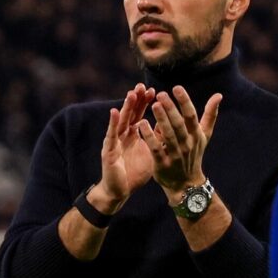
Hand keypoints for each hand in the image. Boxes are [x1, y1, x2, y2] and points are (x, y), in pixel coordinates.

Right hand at [92, 83, 155, 211]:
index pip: (139, 115)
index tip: (154, 90)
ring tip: (131, 94)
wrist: (120, 191)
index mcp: (132, 135)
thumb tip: (168, 126)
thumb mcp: (150, 153)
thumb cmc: (134, 173)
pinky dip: (112, 123)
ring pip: (121, 121)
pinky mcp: (109, 151)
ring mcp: (114, 142)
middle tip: (142, 86)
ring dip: (125, 107)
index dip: (145, 103)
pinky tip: (114, 112)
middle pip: (130, 114)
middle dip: (136, 100)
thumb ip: (156, 139)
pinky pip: (111, 135)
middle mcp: (122, 135)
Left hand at [137, 86, 220, 200]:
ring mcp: (175, 154)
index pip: (191, 116)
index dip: (184, 101)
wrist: (186, 184)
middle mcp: (187, 144)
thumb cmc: (194, 155)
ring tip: (154, 105)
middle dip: (171, 108)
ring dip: (161, 119)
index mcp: (196, 135)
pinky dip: (149, 136)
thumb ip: (210, 115)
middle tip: (161, 94)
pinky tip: (142, 123)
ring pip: (168, 135)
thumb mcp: (204, 136)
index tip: (176, 88)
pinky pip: (156, 148)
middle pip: (179, 124)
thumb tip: (219, 95)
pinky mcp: (163, 163)